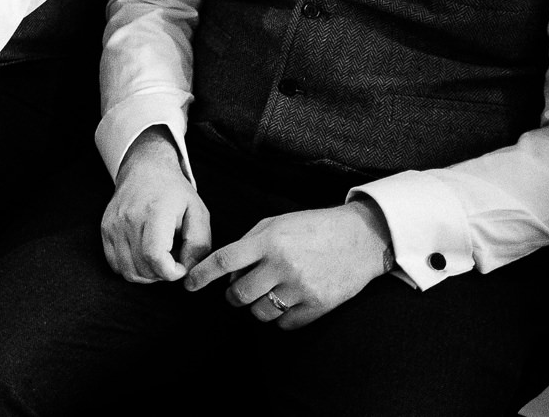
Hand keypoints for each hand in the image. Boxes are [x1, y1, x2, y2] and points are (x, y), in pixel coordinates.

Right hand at [101, 127, 212, 282]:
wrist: (145, 168)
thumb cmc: (174, 191)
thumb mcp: (198, 212)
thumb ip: (199, 245)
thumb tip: (188, 272)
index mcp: (154, 212)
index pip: (155, 257)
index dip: (172, 272)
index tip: (181, 266)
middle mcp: (129, 218)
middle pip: (143, 268)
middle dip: (163, 274)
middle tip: (173, 260)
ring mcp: (113, 224)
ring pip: (128, 271)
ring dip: (148, 274)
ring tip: (159, 258)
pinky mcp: (105, 229)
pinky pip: (116, 265)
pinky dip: (132, 268)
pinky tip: (144, 256)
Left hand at [184, 200, 393, 328]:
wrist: (359, 238)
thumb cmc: (311, 227)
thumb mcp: (275, 224)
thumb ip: (248, 244)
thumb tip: (225, 272)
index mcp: (267, 241)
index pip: (224, 261)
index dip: (202, 276)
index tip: (189, 285)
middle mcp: (282, 265)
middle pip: (240, 293)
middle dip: (233, 296)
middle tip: (238, 292)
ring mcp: (301, 287)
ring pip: (261, 312)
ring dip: (256, 308)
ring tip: (266, 295)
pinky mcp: (319, 305)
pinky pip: (286, 324)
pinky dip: (280, 318)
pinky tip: (286, 303)